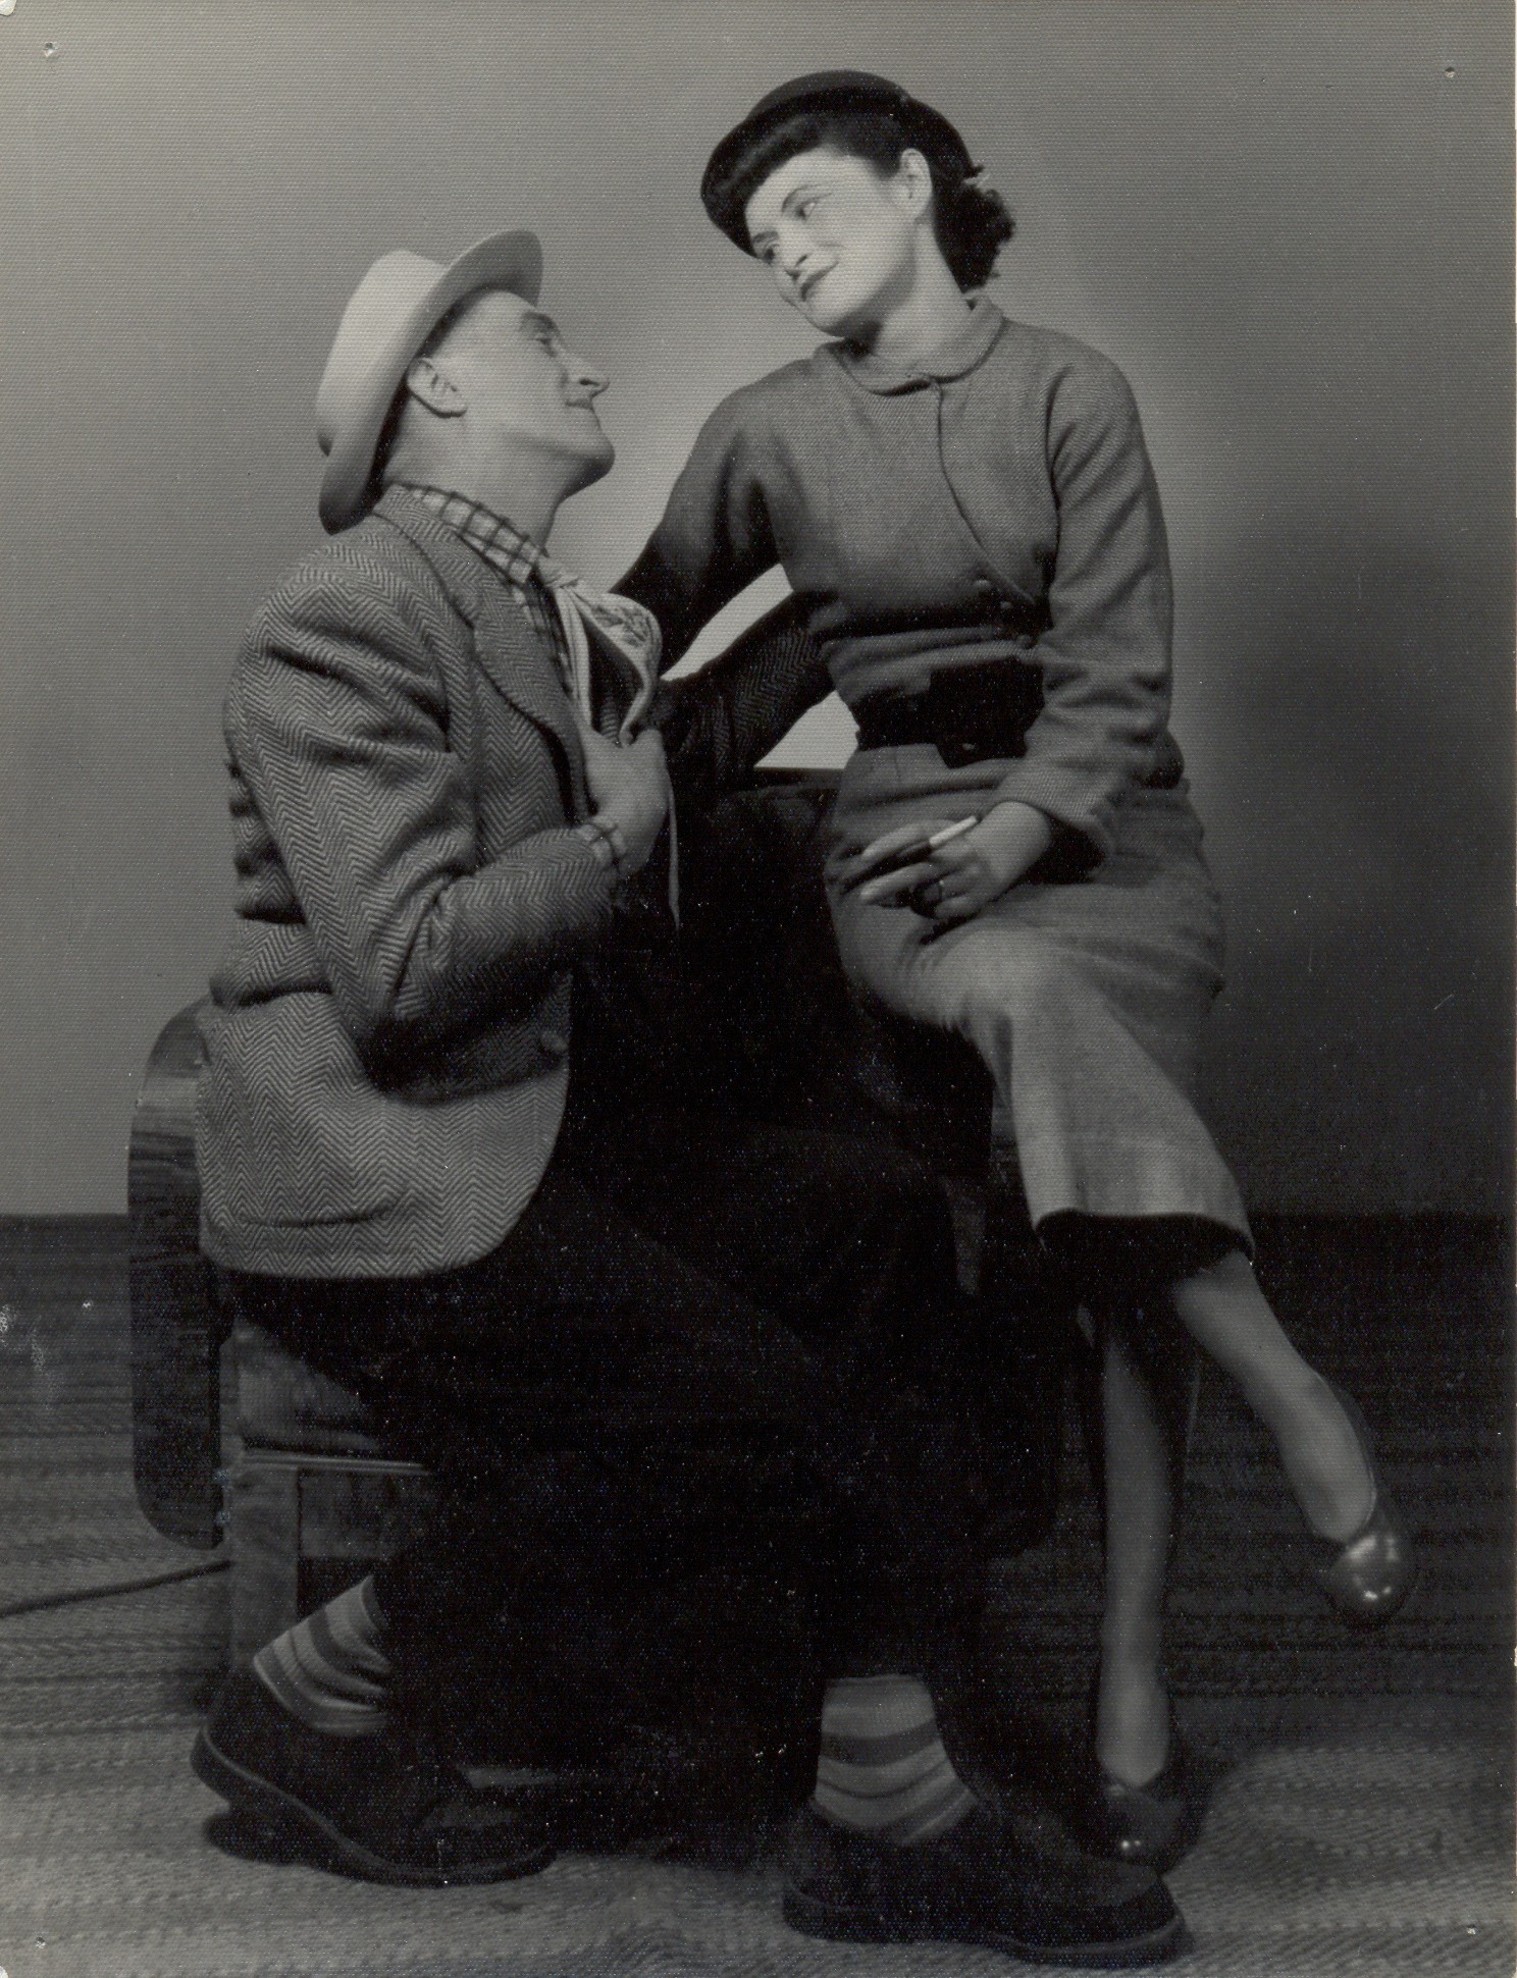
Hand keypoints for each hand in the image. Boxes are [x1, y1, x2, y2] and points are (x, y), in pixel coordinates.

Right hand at [576, 714, 668, 873]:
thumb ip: (576, 722)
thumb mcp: (592, 749)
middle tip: (613, 761)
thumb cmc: (615, 783)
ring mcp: (659, 805)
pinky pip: (640, 816)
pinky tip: (612, 814)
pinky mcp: (651, 829)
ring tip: (610, 790)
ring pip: (648, 791)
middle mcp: (662, 778)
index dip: (640, 732)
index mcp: (652, 754)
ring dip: (632, 790)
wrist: (625, 832)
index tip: (626, 734)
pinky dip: (629, 813)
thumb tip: (562, 692)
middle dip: (635, 763)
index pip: (652, 735)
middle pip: (651, 765)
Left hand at [849, 802, 1053, 922]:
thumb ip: (903, 848)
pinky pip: (939, 911)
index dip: (890, 844)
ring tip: (905, 896)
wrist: (994, 859)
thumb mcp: (931, 836)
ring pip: (926, 895)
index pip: (915, 834)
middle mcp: (959, 854)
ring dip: (908, 899)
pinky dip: (925, 909)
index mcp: (945, 833)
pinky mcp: (973, 901)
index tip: (866, 857)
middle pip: (919, 871)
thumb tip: (871, 872)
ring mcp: (968, 879)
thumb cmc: (948, 849)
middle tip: (865, 896)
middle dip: (889, 884)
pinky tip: (925, 902)